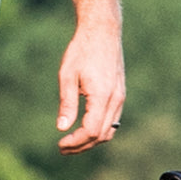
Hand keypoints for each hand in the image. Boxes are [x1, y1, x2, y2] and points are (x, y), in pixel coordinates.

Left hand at [56, 24, 124, 153]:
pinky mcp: (120, 95)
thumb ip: (67, 103)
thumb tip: (62, 128)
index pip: (91, 131)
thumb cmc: (82, 49)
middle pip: (101, 135)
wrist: (102, 31)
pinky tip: (84, 130)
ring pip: (109, 131)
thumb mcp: (67, 75)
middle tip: (62, 148)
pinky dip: (99, 131)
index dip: (75, 142)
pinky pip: (113, 121)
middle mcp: (115, 99)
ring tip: (71, 143)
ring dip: (91, 141)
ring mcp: (120, 98)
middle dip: (81, 146)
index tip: (60, 144)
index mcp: (102, 96)